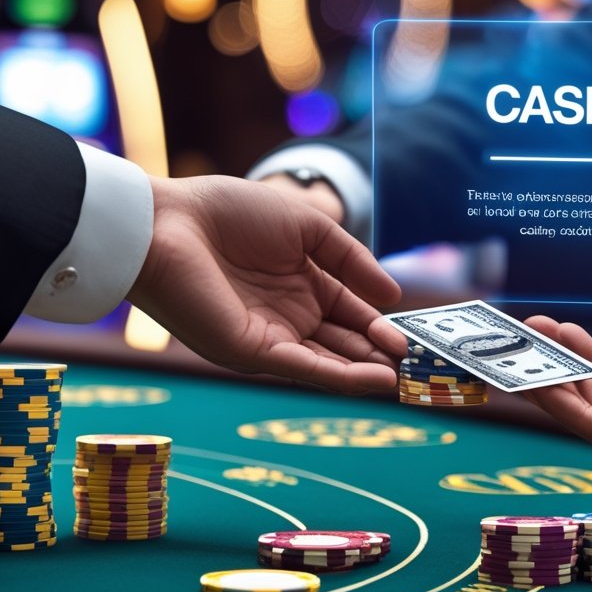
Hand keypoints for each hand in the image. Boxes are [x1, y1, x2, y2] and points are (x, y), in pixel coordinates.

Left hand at [127, 176, 399, 392]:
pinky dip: (341, 377)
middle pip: (344, 342)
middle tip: (421, 363)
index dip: (382, 324)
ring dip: (368, 371)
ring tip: (409, 376)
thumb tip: (392, 296)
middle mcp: (287, 316)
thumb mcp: (306, 226)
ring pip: (330, 361)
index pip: (351, 311)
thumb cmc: (229, 213)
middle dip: (381, 353)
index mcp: (299, 284)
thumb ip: (352, 260)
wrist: (169, 222)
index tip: (415, 335)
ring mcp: (270, 337)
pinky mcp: (251, 351)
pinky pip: (304, 368)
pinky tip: (376, 379)